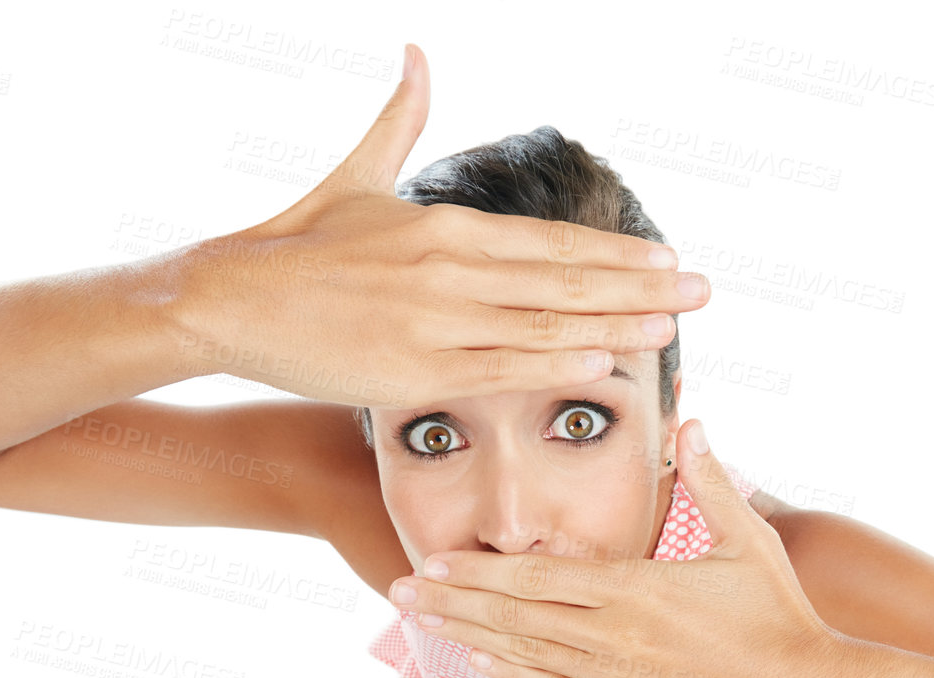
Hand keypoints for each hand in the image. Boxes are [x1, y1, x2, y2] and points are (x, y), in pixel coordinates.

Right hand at [165, 43, 708, 409]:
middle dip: (642, 289)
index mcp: (447, 227)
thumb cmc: (300, 241)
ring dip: (614, 330)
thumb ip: (401, 117)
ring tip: (670, 331)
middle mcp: (452, 270)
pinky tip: (600, 367)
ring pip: (545, 329)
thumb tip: (416, 52)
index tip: (671, 260)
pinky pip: (499, 371)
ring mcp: (437, 323)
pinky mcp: (415, 370)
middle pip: (567, 283)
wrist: (229, 297)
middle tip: (704, 293)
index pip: (554, 245)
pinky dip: (552, 369)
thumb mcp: (359, 173)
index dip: (618, 254)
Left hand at [386, 419, 857, 677]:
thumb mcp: (748, 540)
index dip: (481, 572)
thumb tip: (689, 421)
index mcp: (638, 593)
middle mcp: (617, 642)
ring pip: (525, 659)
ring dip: (468, 641)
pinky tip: (480, 664)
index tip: (434, 560)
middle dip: (454, 603)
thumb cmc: (781, 614)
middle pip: (516, 619)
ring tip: (420, 626)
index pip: (539, 581)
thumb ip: (709, 481)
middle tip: (399, 591)